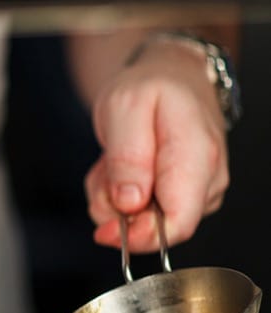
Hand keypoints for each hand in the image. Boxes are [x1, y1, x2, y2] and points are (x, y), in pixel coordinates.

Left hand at [84, 39, 228, 250]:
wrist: (172, 77)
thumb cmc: (153, 88)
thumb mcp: (125, 108)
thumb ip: (127, 158)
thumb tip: (130, 203)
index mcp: (197, 158)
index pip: (178, 224)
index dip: (139, 236)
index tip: (105, 227)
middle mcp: (207, 181)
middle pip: (158, 229)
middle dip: (117, 210)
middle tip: (106, 168)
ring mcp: (199, 192)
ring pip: (144, 224)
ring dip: (115, 199)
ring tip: (114, 160)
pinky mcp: (184, 197)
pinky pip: (143, 214)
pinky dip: (120, 196)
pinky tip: (122, 167)